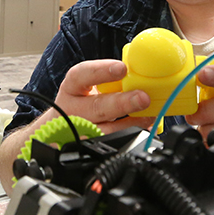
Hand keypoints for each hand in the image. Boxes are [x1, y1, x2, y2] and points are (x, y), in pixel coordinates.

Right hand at [36, 59, 154, 133]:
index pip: (81, 75)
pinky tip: (142, 129)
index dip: (101, 71)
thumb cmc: (84, 99)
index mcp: (72, 87)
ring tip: (147, 116)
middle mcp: (72, 109)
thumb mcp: (90, 84)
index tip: (122, 69)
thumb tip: (141, 73)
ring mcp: (79, 131)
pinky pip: (111, 144)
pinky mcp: (89, 146)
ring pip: (104, 130)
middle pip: (96, 107)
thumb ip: (112, 79)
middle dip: (122, 103)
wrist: (65, 124)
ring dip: (130, 124)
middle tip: (143, 98)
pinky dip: (130, 136)